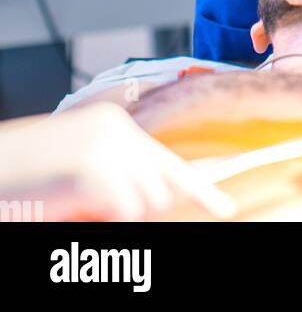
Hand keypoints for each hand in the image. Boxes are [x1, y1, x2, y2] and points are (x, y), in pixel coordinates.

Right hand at [0, 102, 235, 220]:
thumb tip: (154, 202)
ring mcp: (108, 149)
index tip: (226, 208)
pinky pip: (124, 214)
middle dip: (139, 210)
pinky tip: (72, 206)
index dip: (201, 189)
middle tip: (95, 207)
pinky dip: (101, 222)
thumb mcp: (80, 170)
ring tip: (76, 202)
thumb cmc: (28, 176)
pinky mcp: (94, 173)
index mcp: (115, 125)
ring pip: (145, 205)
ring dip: (116, 218)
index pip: (169, 159)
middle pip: (162, 189)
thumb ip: (119, 177)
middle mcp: (118, 131)